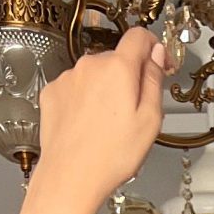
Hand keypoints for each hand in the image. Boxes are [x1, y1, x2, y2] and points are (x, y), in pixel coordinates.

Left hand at [2, 27, 171, 213]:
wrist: (70, 177)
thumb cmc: (112, 155)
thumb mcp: (150, 120)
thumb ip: (155, 80)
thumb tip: (156, 55)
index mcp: (119, 68)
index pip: (139, 36)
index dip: (154, 47)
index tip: (160, 63)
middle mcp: (91, 65)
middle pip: (117, 58)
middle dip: (129, 77)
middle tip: (134, 111)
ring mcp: (68, 77)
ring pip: (96, 74)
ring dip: (106, 90)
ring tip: (109, 125)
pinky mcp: (53, 92)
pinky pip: (76, 88)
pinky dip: (85, 100)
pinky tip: (89, 125)